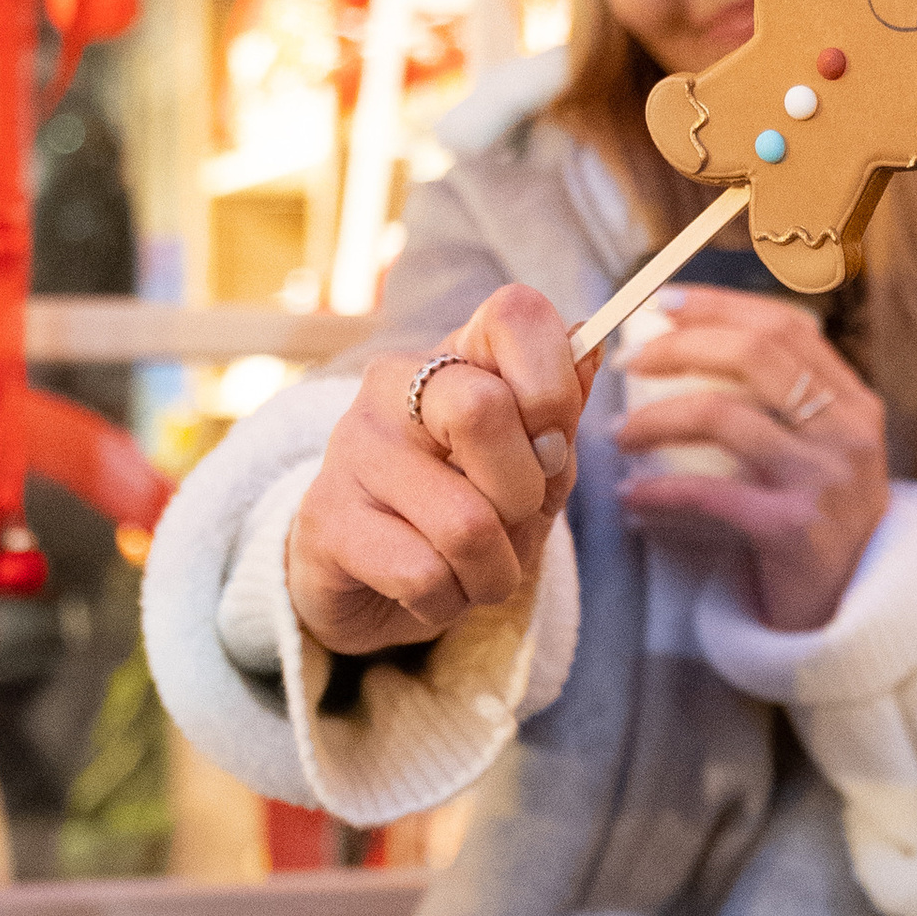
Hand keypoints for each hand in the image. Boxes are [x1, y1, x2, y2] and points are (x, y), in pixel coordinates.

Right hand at [287, 283, 598, 655]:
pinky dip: (449, 601)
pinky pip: (424, 574)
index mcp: (454, 358)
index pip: (514, 314)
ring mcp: (351, 448)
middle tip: (510, 520)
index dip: (553, 382)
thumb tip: (591, 346)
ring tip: (473, 570)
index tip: (551, 445)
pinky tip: (429, 589)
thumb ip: (558, 419)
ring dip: (494, 571)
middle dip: (524, 494)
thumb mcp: (528, 472)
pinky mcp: (325, 519)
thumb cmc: (461, 516)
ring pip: (465, 523)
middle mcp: (392, 386)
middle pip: (485, 411)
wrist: (367, 585)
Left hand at [616, 285, 888, 632]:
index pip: (787, 326)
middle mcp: (848, 432)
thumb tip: (688, 345)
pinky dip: (659, 492)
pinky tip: (631, 499)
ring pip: (724, 417)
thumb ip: (780, 405)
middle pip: (756, 354)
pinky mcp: (795, 530)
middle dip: (681, 347)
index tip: (663, 303)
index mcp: (854, 402)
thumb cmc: (815, 529)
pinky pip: (709, 493)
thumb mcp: (820, 456)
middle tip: (629, 362)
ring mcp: (826, 481)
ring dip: (655, 419)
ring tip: (620, 435)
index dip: (721, 305)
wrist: (849, 616)